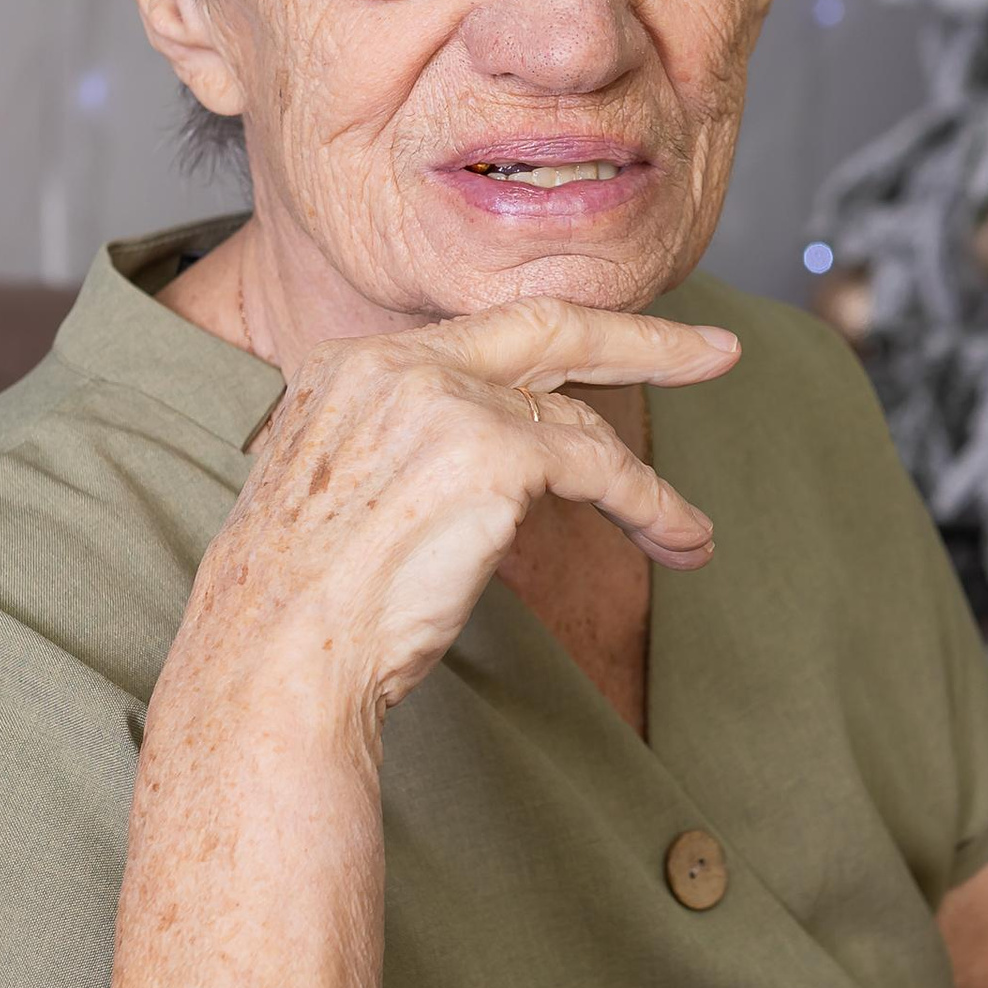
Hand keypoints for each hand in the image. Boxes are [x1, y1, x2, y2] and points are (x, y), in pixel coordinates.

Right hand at [168, 294, 739, 728]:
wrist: (273, 658)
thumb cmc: (298, 613)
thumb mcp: (344, 499)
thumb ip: (407, 457)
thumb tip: (496, 474)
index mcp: (348, 367)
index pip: (477, 342)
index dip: (555, 348)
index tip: (610, 352)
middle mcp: (394, 364)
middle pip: (544, 329)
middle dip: (643, 341)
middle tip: (714, 354)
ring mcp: (444, 401)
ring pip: (580, 424)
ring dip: (645, 487)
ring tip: (689, 534)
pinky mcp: (492, 452)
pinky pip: (602, 469)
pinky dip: (652, 506)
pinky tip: (681, 537)